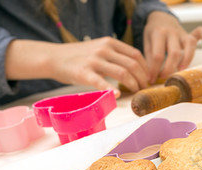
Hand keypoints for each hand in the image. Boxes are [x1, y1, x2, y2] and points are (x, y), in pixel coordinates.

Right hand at [5, 37, 149, 96]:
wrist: (53, 57)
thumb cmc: (80, 57)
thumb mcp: (100, 49)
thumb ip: (116, 55)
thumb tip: (137, 69)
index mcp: (110, 42)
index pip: (136, 55)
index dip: (146, 69)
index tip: (148, 79)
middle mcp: (104, 49)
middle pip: (133, 65)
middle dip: (142, 79)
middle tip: (144, 88)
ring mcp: (94, 60)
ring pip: (123, 73)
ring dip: (134, 85)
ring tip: (136, 92)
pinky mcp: (84, 73)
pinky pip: (101, 82)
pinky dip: (111, 89)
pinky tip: (117, 95)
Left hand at [142, 11, 201, 83]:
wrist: (161, 18)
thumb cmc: (154, 34)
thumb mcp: (147, 43)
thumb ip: (150, 58)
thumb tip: (151, 76)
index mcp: (158, 33)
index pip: (157, 55)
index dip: (154, 70)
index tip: (152, 79)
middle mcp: (172, 32)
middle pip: (174, 52)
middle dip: (169, 68)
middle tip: (165, 78)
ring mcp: (183, 33)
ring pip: (189, 45)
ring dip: (186, 60)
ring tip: (181, 70)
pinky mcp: (190, 34)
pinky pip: (200, 32)